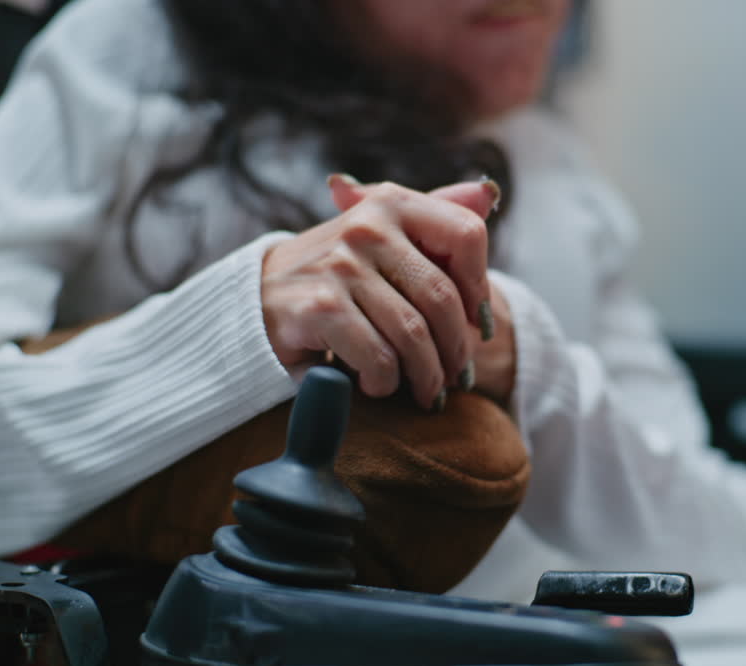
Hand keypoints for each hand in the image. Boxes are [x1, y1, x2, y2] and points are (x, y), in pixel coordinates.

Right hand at [260, 176, 499, 408]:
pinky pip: (379, 358)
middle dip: (456, 348)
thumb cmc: (335, 272)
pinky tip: (377, 386)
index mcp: (391, 204)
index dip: (480, 286)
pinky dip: (385, 383)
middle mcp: (367, 227)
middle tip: (456, 377)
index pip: (466, 234)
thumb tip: (488, 194)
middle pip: (443, 296)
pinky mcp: (320, 307)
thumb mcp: (382, 233)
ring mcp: (341, 266)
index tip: (476, 323)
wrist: (257, 298)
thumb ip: (433, 214)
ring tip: (426, 391)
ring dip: (426, 375)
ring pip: (413, 334)